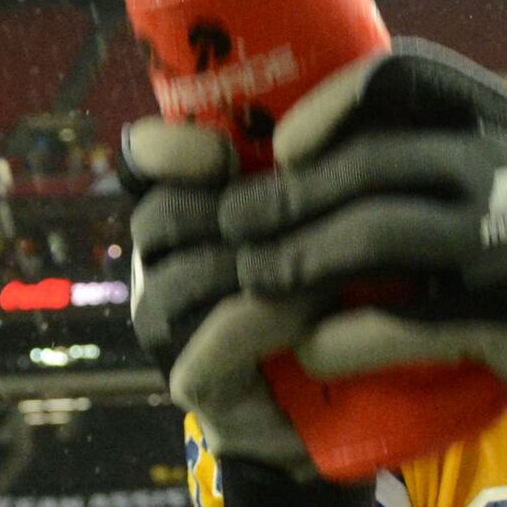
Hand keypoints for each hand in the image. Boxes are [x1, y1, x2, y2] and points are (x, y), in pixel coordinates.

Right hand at [127, 116, 319, 472]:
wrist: (364, 400)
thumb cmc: (353, 289)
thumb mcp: (340, 215)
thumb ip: (319, 165)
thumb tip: (343, 105)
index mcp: (189, 213)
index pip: (142, 161)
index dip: (165, 149)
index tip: (223, 154)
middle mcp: (163, 266)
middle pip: (158, 217)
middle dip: (229, 215)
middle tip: (304, 220)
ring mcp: (168, 330)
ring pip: (175, 280)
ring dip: (253, 267)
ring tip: (327, 267)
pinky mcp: (193, 385)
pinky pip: (204, 348)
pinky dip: (258, 323)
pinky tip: (308, 313)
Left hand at [222, 43, 506, 470]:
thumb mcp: (485, 153)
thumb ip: (412, 138)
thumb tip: (280, 142)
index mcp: (492, 112)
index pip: (403, 75)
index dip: (329, 106)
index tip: (281, 150)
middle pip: (372, 165)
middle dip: (288, 200)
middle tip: (235, 227)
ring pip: (383, 234)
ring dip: (302, 261)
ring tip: (256, 281)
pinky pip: (412, 321)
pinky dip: (351, 338)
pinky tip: (310, 349)